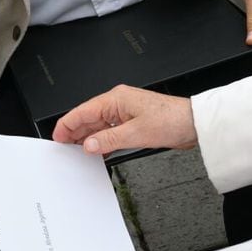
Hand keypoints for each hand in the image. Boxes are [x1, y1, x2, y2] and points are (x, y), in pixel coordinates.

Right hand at [51, 85, 195, 154]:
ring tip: (78, 151)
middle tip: (64, 148)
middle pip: (89, 118)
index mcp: (116, 99)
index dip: (67, 124)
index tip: (57, 137)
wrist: (194, 123)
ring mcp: (126, 112)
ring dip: (89, 138)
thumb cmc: (171, 120)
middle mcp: (119, 103)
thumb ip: (108, 140)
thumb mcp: (135, 134)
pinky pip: (111, 130)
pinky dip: (103, 140)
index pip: (82, 111)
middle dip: (75, 132)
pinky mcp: (134, 122)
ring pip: (99, 125)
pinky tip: (99, 151)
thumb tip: (88, 145)